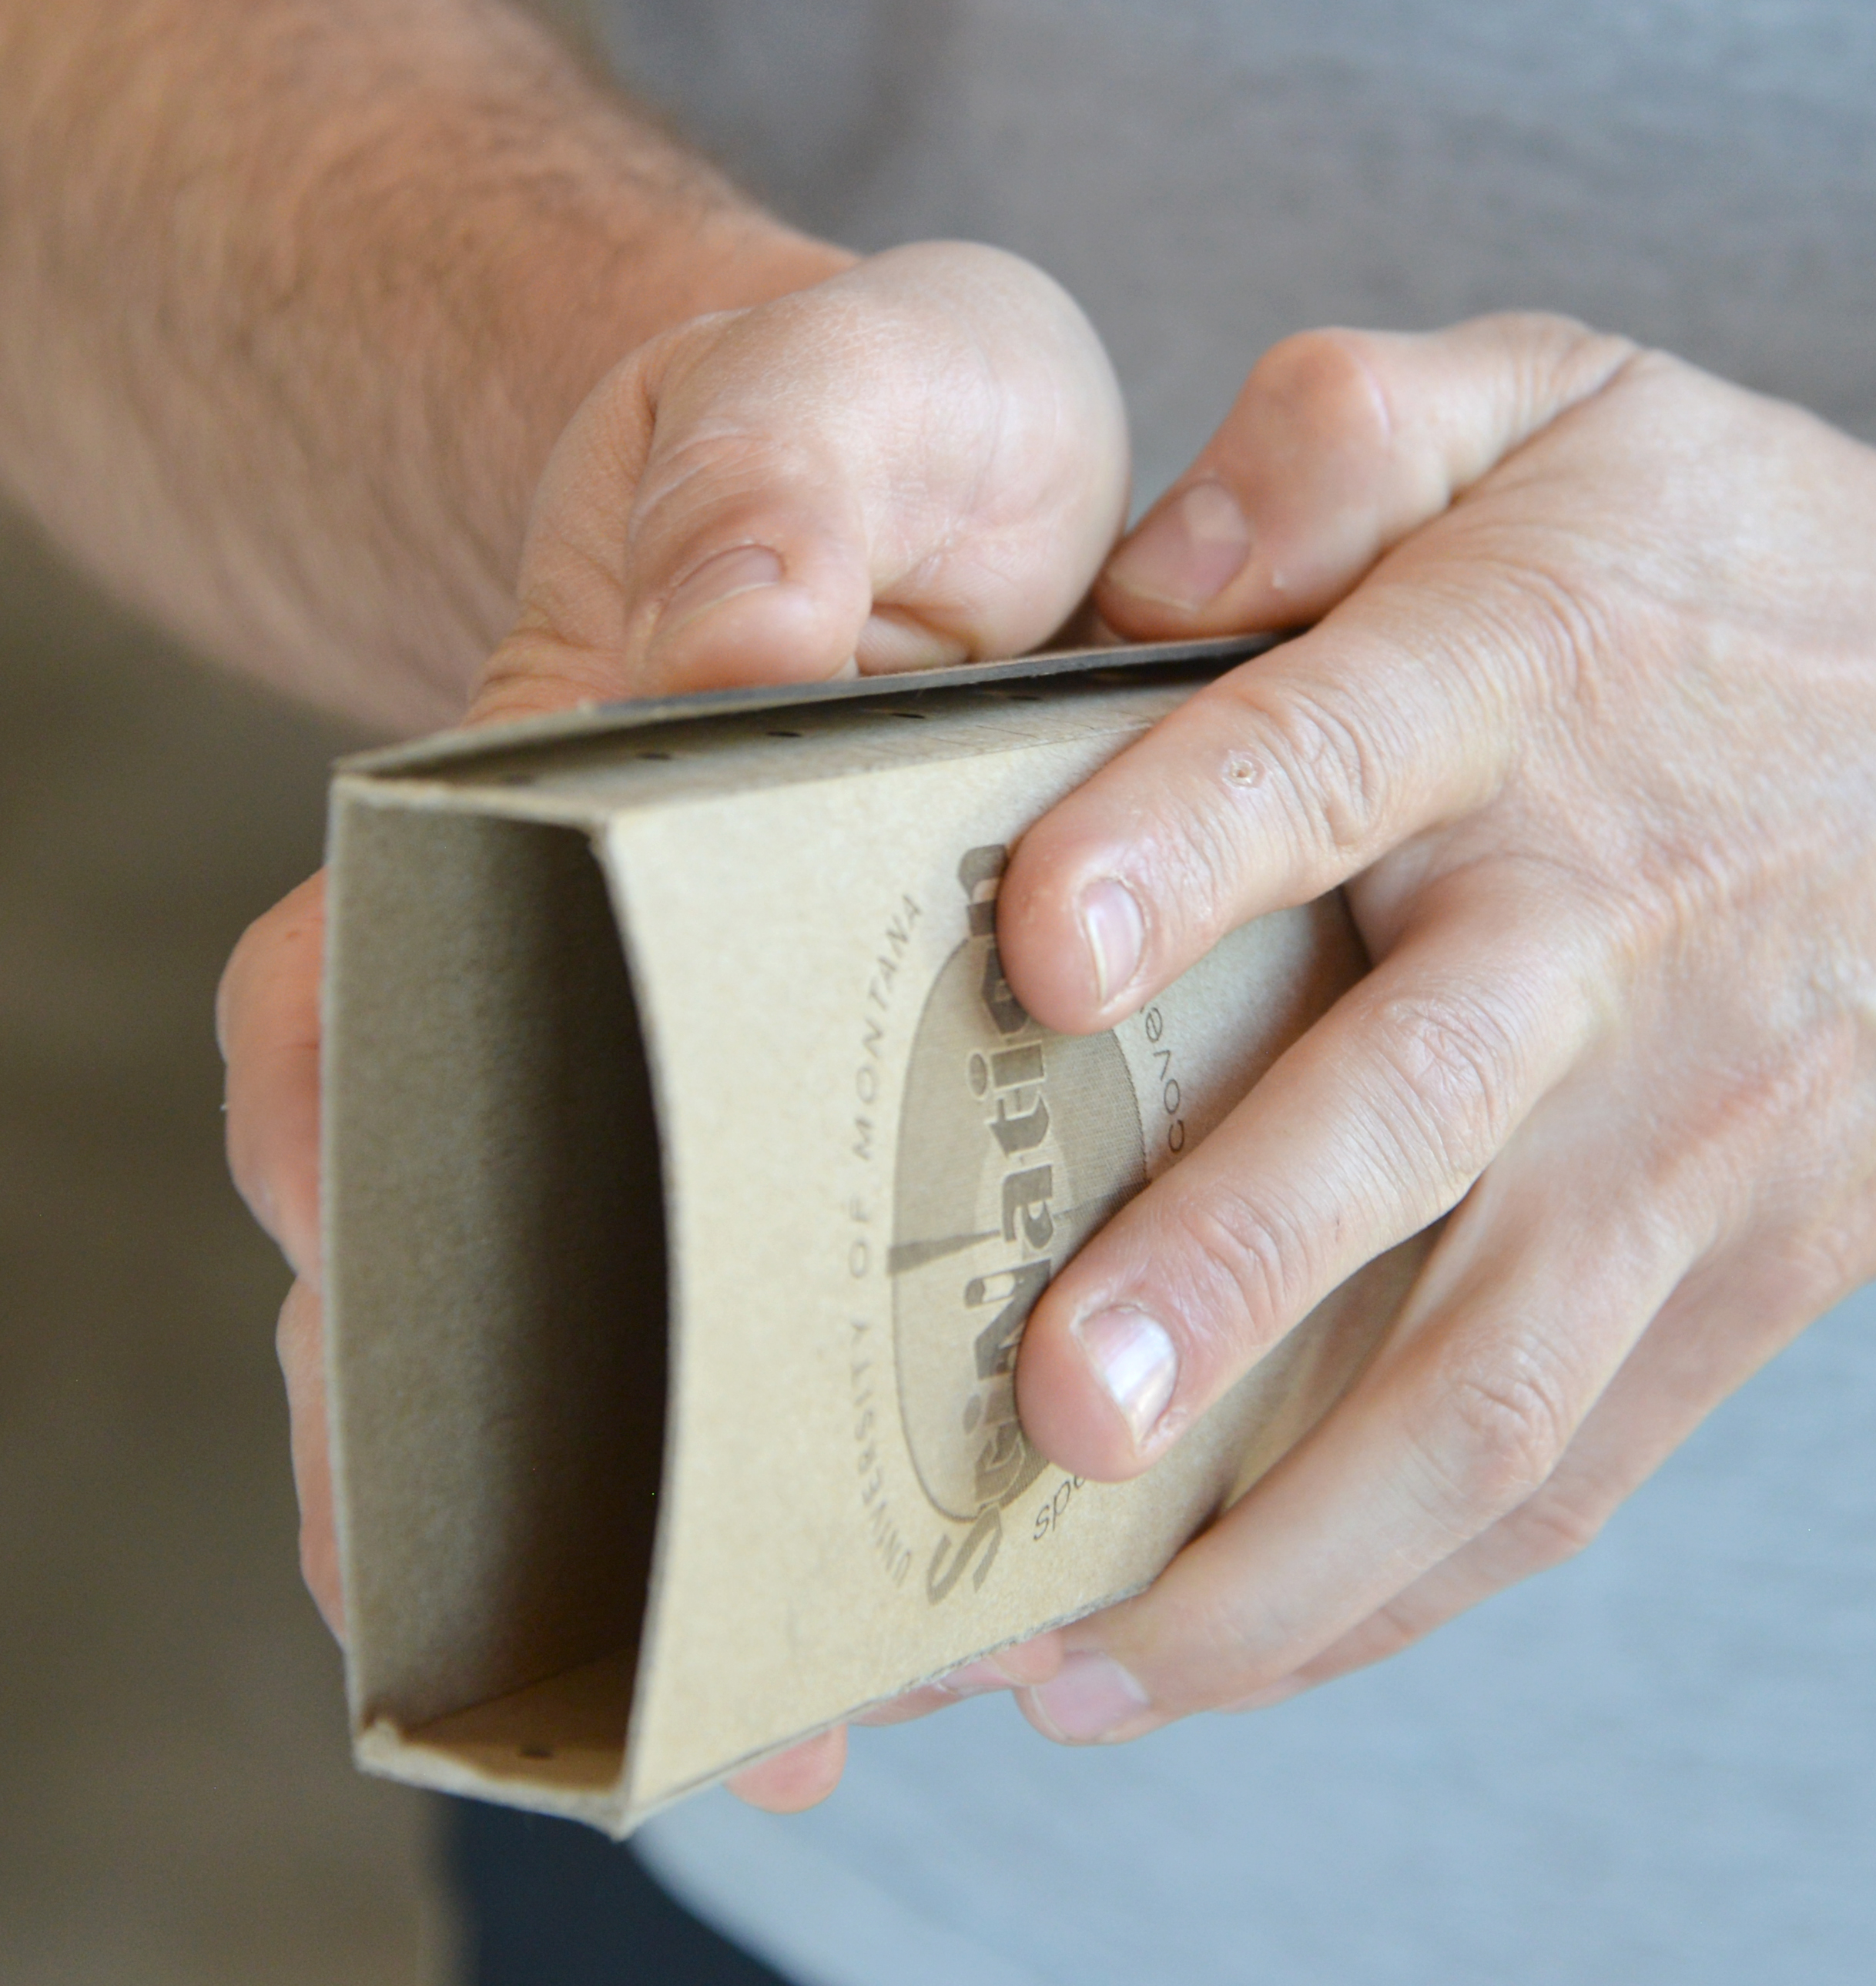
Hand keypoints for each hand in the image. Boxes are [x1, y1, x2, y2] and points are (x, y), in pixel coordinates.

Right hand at [220, 240, 1126, 1809]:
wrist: (940, 482)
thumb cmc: (864, 440)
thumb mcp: (836, 398)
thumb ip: (770, 481)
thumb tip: (731, 646)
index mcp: (518, 826)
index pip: (353, 1039)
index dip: (363, 1226)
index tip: (398, 1410)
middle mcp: (581, 979)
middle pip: (445, 1258)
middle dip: (487, 1468)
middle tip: (594, 1655)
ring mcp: (718, 1067)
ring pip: (598, 1331)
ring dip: (650, 1528)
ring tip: (764, 1723)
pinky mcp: (869, 1114)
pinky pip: (783, 1318)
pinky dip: (789, 1469)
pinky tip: (859, 1642)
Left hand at [979, 314, 1875, 1739]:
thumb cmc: (1763, 578)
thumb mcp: (1567, 402)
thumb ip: (1341, 426)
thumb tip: (1143, 570)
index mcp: (1526, 690)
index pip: (1333, 759)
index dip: (1182, 844)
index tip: (1036, 947)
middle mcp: (1602, 933)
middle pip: (1409, 1124)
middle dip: (1226, 1274)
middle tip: (1054, 1410)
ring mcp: (1682, 1140)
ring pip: (1487, 1383)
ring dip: (1282, 1544)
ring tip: (1078, 1663)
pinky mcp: (1742, 1280)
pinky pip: (1564, 1469)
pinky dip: (1391, 1593)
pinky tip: (1226, 1654)